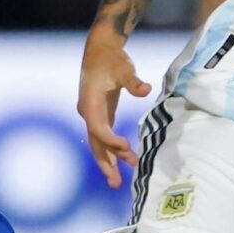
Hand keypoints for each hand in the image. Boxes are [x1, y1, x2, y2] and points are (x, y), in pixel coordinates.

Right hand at [78, 26, 151, 187]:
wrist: (100, 50)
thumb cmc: (112, 59)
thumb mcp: (124, 68)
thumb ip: (134, 81)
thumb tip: (146, 89)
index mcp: (90, 103)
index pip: (99, 129)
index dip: (111, 141)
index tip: (126, 149)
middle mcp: (87, 112)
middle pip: (95, 143)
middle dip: (106, 163)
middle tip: (116, 183)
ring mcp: (92, 115)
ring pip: (98, 144)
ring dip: (107, 162)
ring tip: (117, 182)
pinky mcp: (99, 114)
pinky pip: (103, 138)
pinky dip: (110, 151)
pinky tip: (120, 161)